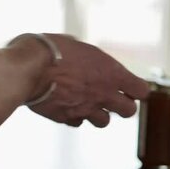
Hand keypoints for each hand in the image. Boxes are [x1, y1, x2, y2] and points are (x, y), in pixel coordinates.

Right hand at [27, 34, 149, 127]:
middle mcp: (103, 94)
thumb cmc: (51, 50)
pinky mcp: (65, 118)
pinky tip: (66, 106)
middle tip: (109, 98)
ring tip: (86, 103)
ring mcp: (85, 109)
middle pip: (129, 111)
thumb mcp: (77, 45)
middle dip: (121, 106)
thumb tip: (86, 60)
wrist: (28, 69)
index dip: (135, 89)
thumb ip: (89, 59)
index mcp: (112, 73)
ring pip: (103, 122)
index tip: (127, 86)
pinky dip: (74, 117)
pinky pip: (77, 123)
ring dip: (98, 114)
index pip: (141, 91)